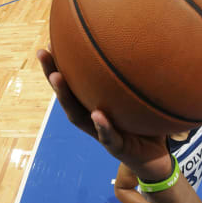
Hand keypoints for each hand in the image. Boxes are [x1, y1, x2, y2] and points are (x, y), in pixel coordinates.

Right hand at [37, 49, 170, 179]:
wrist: (157, 161)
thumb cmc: (148, 127)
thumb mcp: (144, 100)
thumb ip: (140, 81)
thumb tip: (148, 43)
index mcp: (98, 106)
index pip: (76, 84)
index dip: (62, 65)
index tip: (50, 41)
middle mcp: (95, 119)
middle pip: (68, 97)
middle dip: (53, 75)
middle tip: (43, 53)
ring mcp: (103, 134)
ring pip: (79, 117)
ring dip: (67, 98)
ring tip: (58, 77)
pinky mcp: (118, 149)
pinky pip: (109, 137)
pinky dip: (103, 126)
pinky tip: (97, 114)